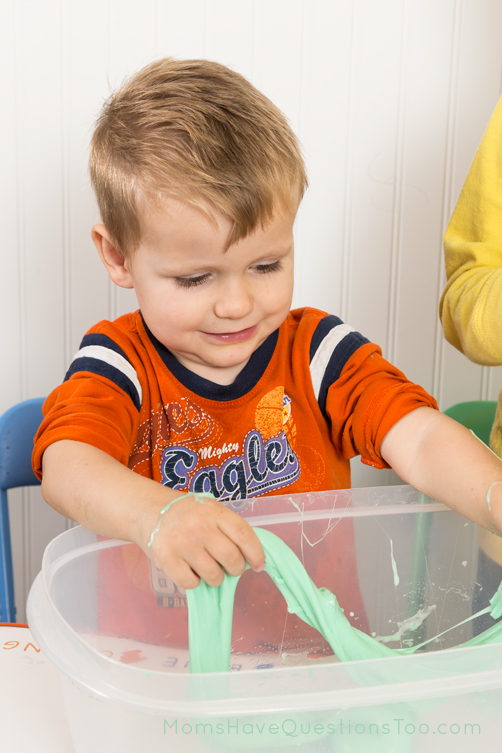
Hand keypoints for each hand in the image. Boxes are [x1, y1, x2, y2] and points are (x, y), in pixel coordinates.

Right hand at [146, 494, 265, 588]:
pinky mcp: (166, 559)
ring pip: (214, 575)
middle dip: (236, 568)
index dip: (256, 553)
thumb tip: (249, 557)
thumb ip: (227, 528)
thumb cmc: (185, 513)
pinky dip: (195, 582)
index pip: (244, 535)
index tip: (259, 565)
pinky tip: (191, 570)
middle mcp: (199, 526)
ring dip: (217, 578)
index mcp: (214, 511)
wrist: (147, 510)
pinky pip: (192, 583)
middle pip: (232, 558)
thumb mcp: (209, 509)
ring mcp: (182, 543)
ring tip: (208, 568)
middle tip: (231, 568)